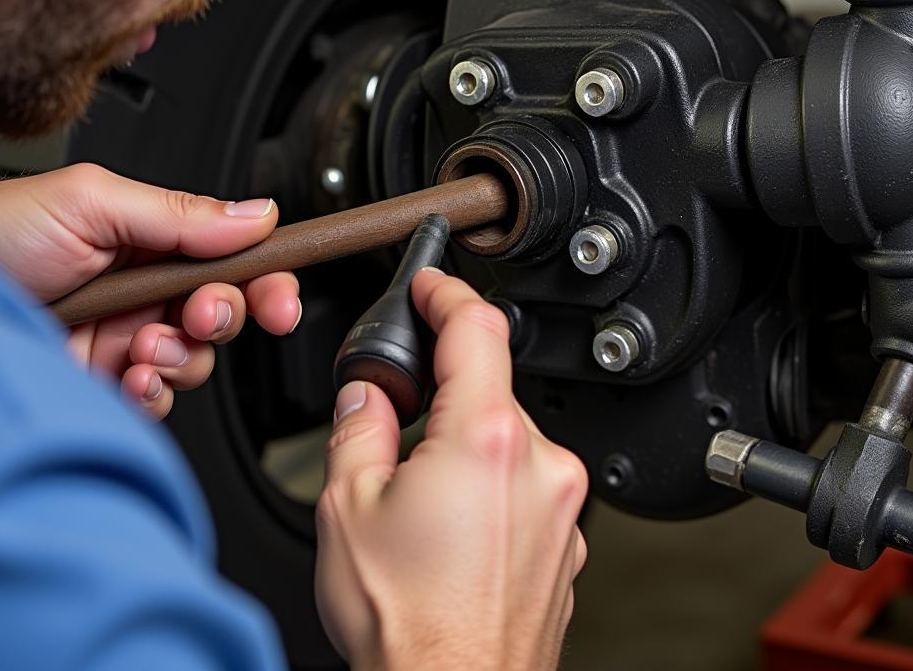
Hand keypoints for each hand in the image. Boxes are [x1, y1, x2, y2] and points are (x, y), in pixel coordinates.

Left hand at [0, 163, 300, 418]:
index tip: (281, 302)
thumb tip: (258, 215)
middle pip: (224, 312)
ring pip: (194, 360)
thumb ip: (180, 213)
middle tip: (199, 315)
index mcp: (149, 239)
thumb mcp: (90, 203)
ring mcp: (122, 340)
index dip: (266, 280)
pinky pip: (156, 401)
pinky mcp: (101, 386)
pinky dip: (151, 395)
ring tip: (138, 348)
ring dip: (178, 357)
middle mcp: (143, 290)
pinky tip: (125, 379)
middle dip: (222, 317)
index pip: (230, 259)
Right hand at [315, 270, 587, 670]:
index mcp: (486, 439)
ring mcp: (562, 508)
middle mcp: (540, 465)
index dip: (446, 293)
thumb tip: (366, 393)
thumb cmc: (406, 626)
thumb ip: (357, 427)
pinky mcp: (566, 542)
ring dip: (466, 444)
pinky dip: (492, 487)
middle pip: (490, 386)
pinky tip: (454, 531)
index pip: (476, 326)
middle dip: (442, 388)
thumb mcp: (346, 508)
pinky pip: (527, 486)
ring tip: (421, 500)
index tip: (429, 285)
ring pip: (508, 439)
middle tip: (396, 416)